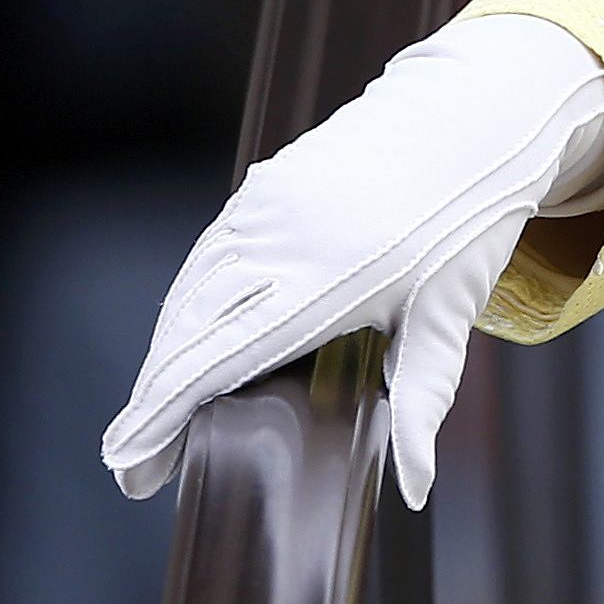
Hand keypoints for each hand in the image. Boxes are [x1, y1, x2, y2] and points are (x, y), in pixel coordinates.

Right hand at [103, 13, 603, 507]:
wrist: (472, 115)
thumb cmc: (468, 221)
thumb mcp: (450, 313)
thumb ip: (422, 400)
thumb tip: (418, 488)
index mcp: (331, 277)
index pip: (221, 358)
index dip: (163, 415)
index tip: (131, 467)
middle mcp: (286, 237)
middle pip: (189, 331)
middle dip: (153, 401)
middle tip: (136, 465)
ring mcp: (268, 204)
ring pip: (190, 290)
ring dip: (164, 352)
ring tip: (156, 414)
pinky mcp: (264, 184)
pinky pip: (208, 252)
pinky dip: (185, 302)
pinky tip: (183, 340)